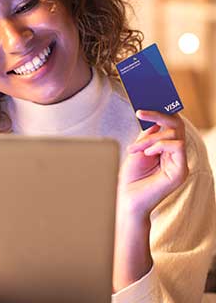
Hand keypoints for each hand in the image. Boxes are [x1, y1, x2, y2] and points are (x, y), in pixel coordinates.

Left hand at [113, 110, 188, 291]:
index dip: (161, 113)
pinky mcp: (180, 172)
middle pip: (176, 125)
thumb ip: (147, 136)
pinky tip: (147, 153)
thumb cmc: (130, 177)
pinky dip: (160, 145)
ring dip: (151, 138)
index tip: (144, 107)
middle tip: (140, 112)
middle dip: (157, 117)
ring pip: (174, 134)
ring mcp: (179, 164)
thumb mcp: (138, 150)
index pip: (171, 125)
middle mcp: (175, 155)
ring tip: (136, 149)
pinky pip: (177, 146)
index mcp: (166, 149)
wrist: (126, 199)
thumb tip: (154, 119)